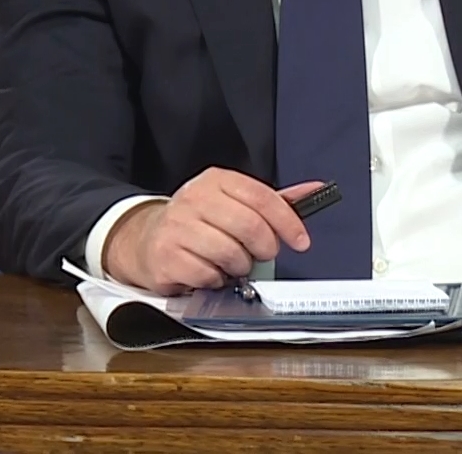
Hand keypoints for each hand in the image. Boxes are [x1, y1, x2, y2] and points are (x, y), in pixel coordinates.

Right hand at [103, 170, 324, 295]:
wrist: (146, 238)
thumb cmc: (199, 221)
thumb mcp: (235, 202)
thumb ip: (274, 199)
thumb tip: (316, 190)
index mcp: (217, 181)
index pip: (262, 197)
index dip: (287, 222)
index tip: (300, 241)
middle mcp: (195, 199)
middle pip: (249, 226)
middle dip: (264, 248)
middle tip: (262, 255)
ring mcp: (177, 227)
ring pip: (229, 253)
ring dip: (239, 267)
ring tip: (232, 263)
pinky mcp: (165, 256)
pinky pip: (207, 274)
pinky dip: (215, 280)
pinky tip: (210, 272)